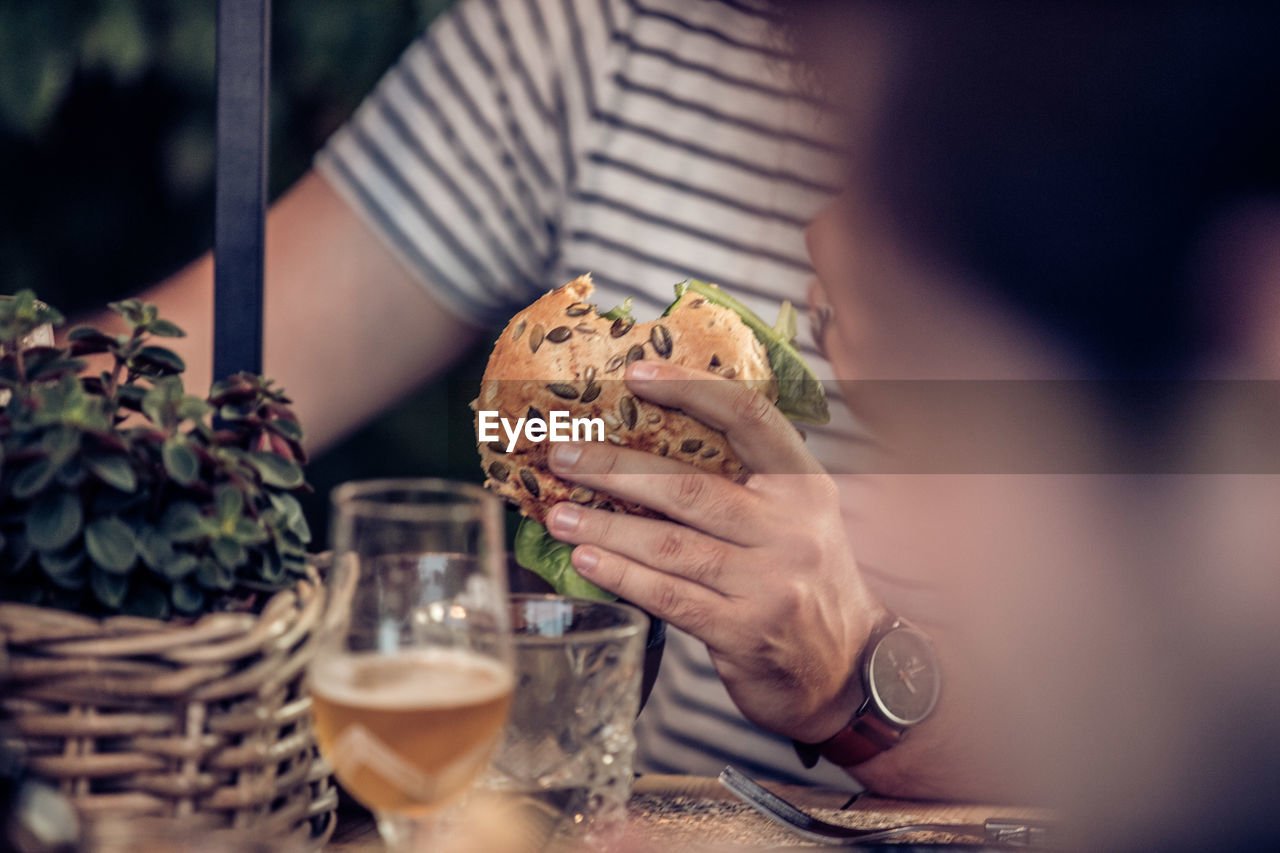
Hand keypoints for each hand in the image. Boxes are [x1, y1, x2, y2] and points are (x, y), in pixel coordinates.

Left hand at [544, 360, 885, 742]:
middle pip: (689, 485)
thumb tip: (646, 446)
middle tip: (563, 455)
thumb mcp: (798, 520)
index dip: (690, 387)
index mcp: (803, 486)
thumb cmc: (804, 583)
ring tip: (558, 514)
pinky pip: (670, 596)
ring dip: (606, 525)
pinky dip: (622, 575)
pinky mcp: (745, 632)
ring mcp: (770, 583)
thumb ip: (744, 485)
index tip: (635, 374)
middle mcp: (792, 529)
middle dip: (615, 468)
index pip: (748, 416)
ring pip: (670, 544)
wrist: (849, 672)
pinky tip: (587, 560)